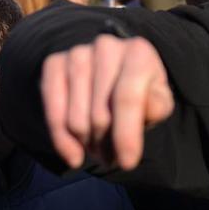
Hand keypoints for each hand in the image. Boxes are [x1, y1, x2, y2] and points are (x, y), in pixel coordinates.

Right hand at [41, 35, 174, 169]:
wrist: (115, 75)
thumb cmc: (141, 93)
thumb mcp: (157, 102)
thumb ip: (157, 106)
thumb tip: (148, 107)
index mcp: (138, 52)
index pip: (127, 97)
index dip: (126, 134)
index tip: (127, 163)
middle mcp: (106, 46)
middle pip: (100, 114)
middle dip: (107, 144)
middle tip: (113, 153)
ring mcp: (77, 53)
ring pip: (75, 120)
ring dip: (87, 144)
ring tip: (99, 147)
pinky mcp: (54, 63)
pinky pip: (51, 112)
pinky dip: (62, 141)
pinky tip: (73, 156)